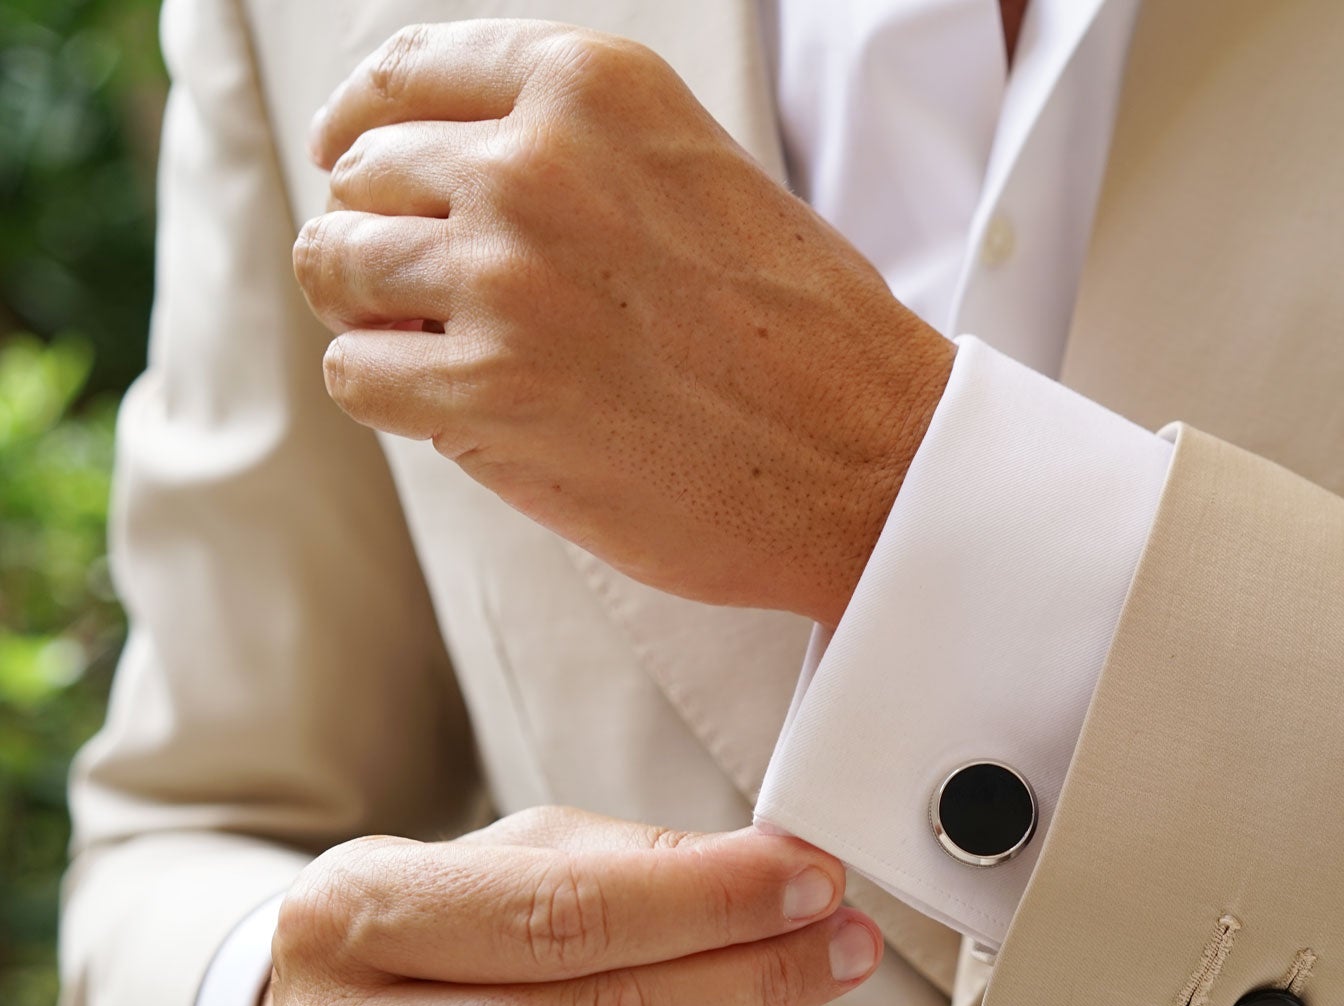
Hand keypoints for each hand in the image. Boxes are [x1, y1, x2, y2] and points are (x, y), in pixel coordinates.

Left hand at [291, 21, 955, 625]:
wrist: (871, 454)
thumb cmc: (804, 331)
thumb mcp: (695, 169)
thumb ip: (577, 149)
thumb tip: (438, 174)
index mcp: (592, 88)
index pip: (405, 75)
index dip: (361, 124)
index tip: (354, 163)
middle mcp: (535, 163)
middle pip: (362, 175)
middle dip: (382, 235)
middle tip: (440, 297)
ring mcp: (505, 277)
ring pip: (335, 267)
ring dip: (372, 315)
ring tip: (445, 354)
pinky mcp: (490, 392)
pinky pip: (355, 373)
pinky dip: (390, 395)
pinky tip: (459, 408)